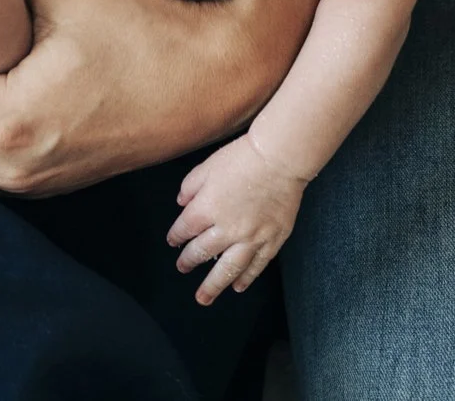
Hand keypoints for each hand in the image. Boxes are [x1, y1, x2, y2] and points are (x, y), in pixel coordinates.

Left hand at [167, 133, 305, 304]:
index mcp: (206, 209)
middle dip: (189, 261)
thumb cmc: (243, 157)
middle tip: (183, 267)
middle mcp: (226, 229)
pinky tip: (238, 286)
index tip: (173, 241)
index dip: (176, 237)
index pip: (184, 230)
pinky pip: (256, 266)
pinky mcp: (272, 240)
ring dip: (213, 285)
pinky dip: (246, 278)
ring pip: (227, 269)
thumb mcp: (207, 166)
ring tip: (204, 297)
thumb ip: (190, 186)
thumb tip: (182, 203)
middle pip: (201, 252)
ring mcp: (250, 238)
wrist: (280, 158)